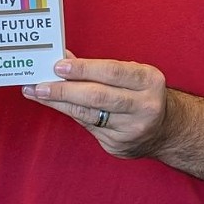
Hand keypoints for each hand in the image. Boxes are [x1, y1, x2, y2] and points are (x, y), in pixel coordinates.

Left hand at [21, 55, 168, 158]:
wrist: (166, 129)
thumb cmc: (143, 93)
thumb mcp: (132, 74)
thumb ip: (100, 67)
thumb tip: (66, 58)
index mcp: (149, 81)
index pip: (112, 72)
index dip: (83, 69)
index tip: (58, 66)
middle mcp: (144, 106)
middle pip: (97, 96)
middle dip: (64, 89)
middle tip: (40, 84)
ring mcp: (132, 129)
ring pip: (88, 115)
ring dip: (60, 103)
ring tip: (38, 93)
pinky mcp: (119, 145)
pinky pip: (89, 127)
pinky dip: (71, 114)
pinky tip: (57, 105)